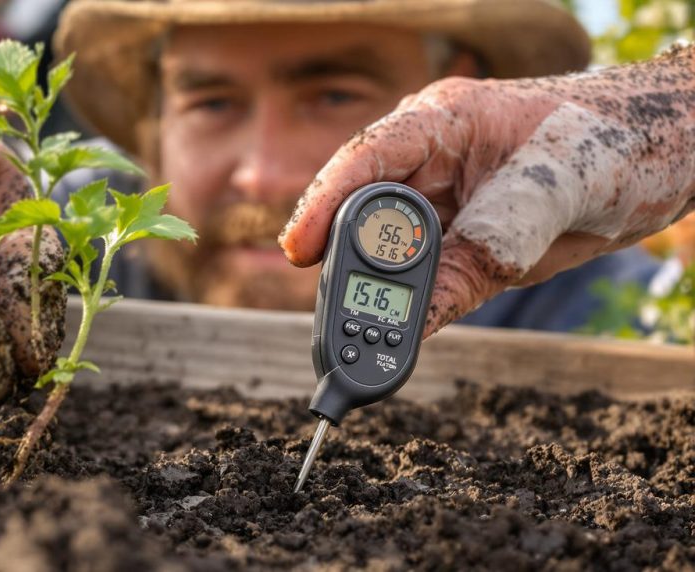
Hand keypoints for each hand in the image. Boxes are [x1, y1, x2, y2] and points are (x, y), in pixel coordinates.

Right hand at [280, 47, 694, 336]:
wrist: (665, 157)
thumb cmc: (614, 142)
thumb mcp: (557, 189)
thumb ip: (491, 244)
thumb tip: (421, 315)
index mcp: (444, 123)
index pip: (368, 159)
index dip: (326, 205)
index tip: (299, 251)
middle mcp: (430, 163)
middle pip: (363, 214)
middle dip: (344, 265)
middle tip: (336, 320)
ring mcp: (443, 205)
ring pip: (387, 254)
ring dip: (373, 296)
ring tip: (361, 341)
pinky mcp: (461, 243)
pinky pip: (423, 281)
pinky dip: (408, 311)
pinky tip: (397, 336)